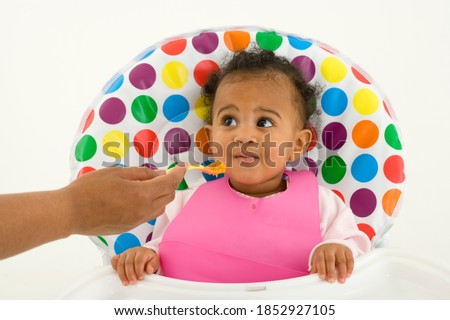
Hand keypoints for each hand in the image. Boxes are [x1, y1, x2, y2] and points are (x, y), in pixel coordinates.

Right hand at [63, 165, 185, 234]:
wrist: (70, 213)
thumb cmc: (89, 189)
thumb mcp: (117, 173)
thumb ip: (141, 174)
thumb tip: (159, 174)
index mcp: (141, 194)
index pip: (170, 183)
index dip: (179, 173)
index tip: (183, 166)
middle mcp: (143, 210)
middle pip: (168, 196)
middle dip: (171, 183)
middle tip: (164, 173)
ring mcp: (136, 221)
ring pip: (160, 208)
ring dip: (162, 196)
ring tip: (150, 184)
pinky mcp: (129, 227)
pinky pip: (148, 215)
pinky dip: (151, 204)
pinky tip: (139, 196)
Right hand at [111, 246, 159, 285]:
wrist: (144, 254)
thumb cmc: (148, 259)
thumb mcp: (154, 261)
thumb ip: (153, 265)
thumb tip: (149, 270)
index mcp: (142, 252)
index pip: (139, 260)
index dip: (139, 270)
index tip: (140, 278)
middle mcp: (132, 251)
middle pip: (128, 262)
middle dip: (130, 274)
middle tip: (132, 282)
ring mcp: (125, 253)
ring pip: (120, 263)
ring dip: (122, 274)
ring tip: (125, 282)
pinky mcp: (119, 256)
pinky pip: (114, 260)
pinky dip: (114, 267)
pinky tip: (117, 274)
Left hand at [310, 243, 353, 283]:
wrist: (334, 244)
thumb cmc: (325, 255)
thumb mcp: (318, 259)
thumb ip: (315, 268)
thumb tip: (311, 278)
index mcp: (321, 251)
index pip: (320, 259)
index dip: (321, 268)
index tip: (322, 277)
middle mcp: (330, 249)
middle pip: (330, 260)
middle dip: (331, 271)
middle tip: (331, 280)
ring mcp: (339, 250)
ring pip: (341, 260)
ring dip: (342, 271)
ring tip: (341, 280)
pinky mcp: (347, 252)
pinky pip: (350, 259)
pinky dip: (350, 267)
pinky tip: (348, 274)